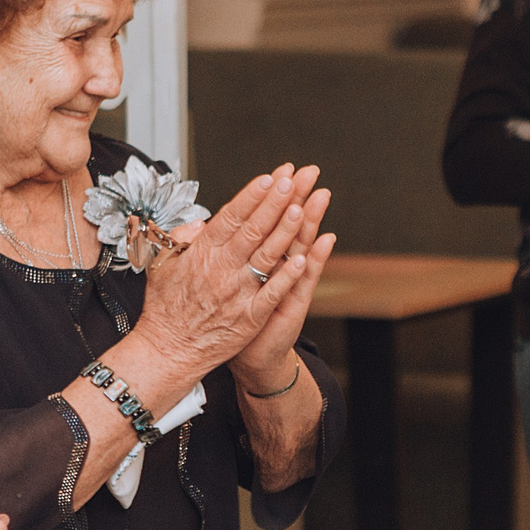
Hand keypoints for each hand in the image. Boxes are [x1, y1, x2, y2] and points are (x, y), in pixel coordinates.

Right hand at [132, 163, 325, 376]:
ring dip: (285, 231)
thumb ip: (181, 241)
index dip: (251, 196)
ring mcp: (237, 292)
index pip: (230, 217)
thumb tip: (200, 224)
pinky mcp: (249, 317)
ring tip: (302, 208)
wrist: (167, 350)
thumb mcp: (163, 266)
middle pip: (253, 229)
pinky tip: (303, 259)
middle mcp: (221, 269)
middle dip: (274, 202)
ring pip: (266, 255)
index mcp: (202, 254)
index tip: (268, 178)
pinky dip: (287, 276)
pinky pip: (271, 293)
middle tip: (293, 180)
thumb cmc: (165, 309)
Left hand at [231, 183, 336, 394]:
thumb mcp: (223, 282)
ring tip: (318, 197)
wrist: (251, 358)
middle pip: (287, 225)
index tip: (281, 171)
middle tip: (309, 172)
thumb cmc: (233, 320)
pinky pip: (304, 279)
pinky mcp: (293, 304)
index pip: (265, 219)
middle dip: (297, 197)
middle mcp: (275, 266)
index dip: (272, 195)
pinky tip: (325, 241)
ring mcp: (287, 283)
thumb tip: (204, 227)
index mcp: (257, 257)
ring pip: (299, 245)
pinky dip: (314, 260)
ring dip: (309, 221)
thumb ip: (215, 254)